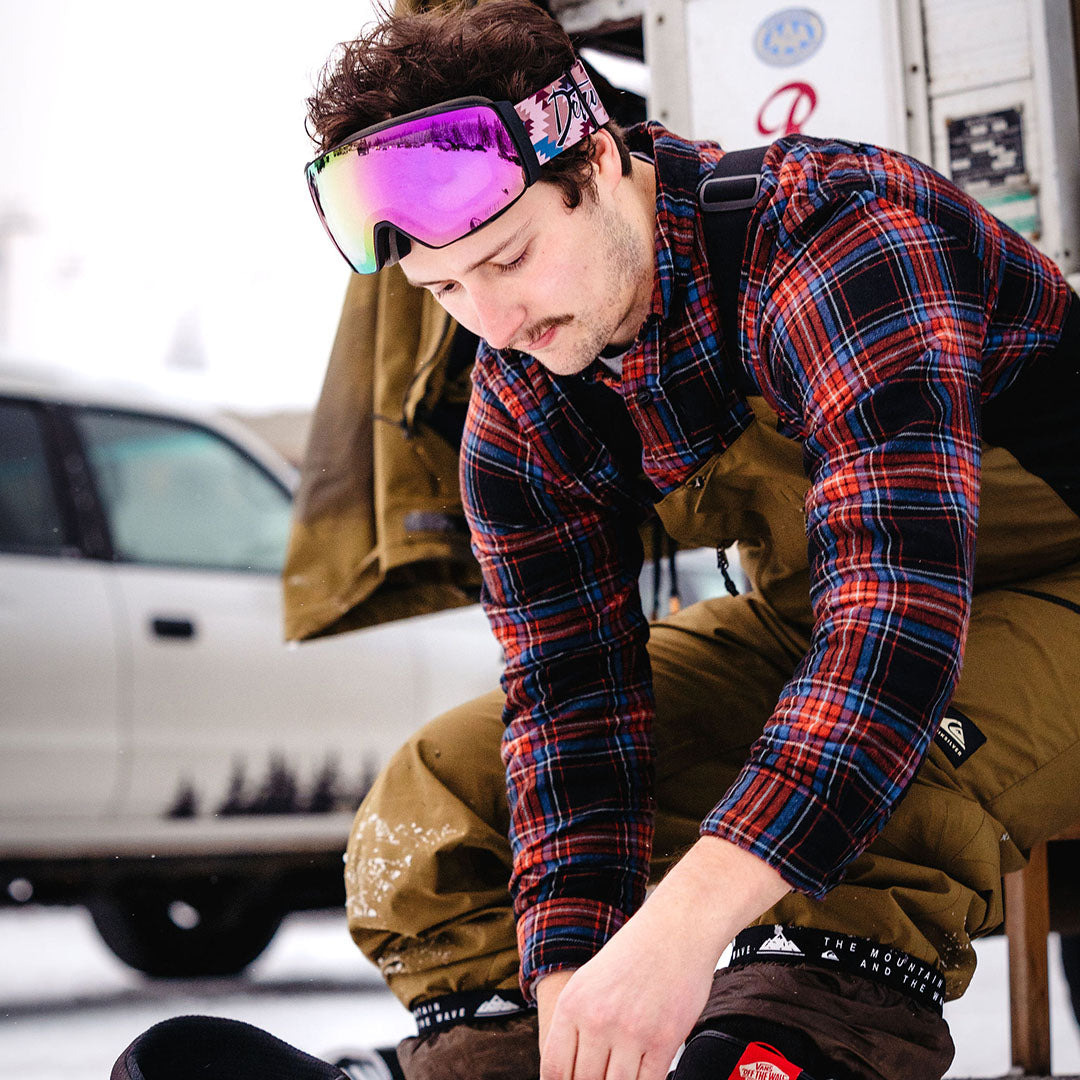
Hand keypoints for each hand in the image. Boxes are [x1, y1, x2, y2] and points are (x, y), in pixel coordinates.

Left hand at [535, 836, 787, 1079]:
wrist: (677, 928)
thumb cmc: (635, 953)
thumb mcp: (590, 982)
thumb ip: (577, 1026)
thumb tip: (572, 1070)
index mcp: (572, 1005)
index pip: (554, 1070)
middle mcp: (597, 1020)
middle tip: (604, 1074)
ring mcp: (631, 1032)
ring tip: (624, 1073)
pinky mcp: (665, 1039)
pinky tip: (646, 1074)